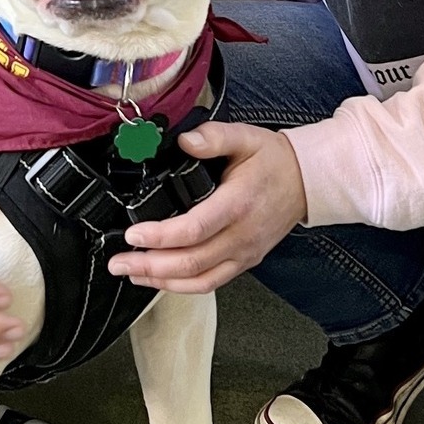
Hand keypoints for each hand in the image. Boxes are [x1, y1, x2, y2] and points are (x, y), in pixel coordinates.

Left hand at [109, 123, 306, 294]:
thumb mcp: (245, 137)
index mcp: (237, 204)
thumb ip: (213, 137)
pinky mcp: (243, 262)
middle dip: (149, 265)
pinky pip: (210, 283)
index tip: (133, 234)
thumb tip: (185, 141)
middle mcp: (241, 236)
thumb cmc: (274, 161)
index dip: (160, 237)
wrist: (306, 182)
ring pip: (198, 280)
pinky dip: (181, 287)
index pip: (194, 230)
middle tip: (118, 261)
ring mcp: (243, 253)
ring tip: (130, 273)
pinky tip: (158, 280)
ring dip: (160, 282)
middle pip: (190, 262)